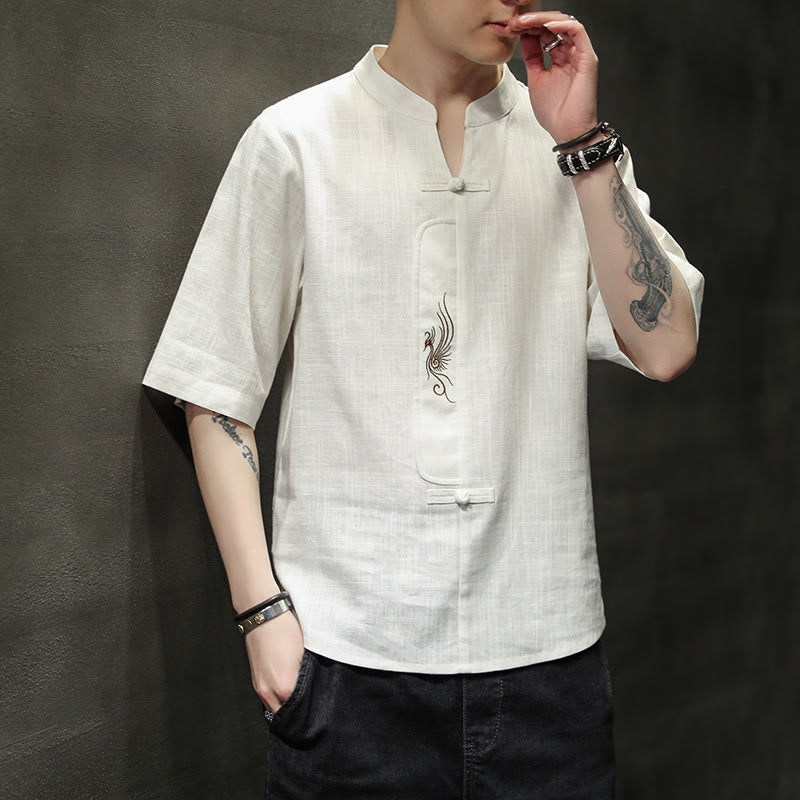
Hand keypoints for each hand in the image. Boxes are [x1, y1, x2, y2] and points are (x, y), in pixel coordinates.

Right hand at [244, 607, 304, 713]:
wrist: (264, 616)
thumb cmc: (285, 630)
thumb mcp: (304, 655)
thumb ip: (307, 678)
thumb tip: (311, 689)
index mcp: (285, 686)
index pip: (299, 711)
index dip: (309, 710)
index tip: (316, 708)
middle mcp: (268, 691)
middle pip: (285, 714)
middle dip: (296, 712)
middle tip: (308, 705)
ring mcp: (259, 686)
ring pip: (275, 707)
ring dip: (285, 705)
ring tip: (298, 695)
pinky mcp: (255, 680)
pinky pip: (267, 698)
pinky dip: (276, 697)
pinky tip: (286, 687)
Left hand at [505, 11, 598, 143]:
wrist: (566, 130)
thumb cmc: (554, 112)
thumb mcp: (536, 77)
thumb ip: (532, 56)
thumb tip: (524, 37)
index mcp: (560, 58)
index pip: (545, 33)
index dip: (528, 27)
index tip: (510, 28)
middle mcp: (571, 53)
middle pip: (553, 24)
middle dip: (532, 20)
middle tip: (515, 22)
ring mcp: (580, 54)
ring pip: (564, 23)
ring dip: (543, 20)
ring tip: (525, 22)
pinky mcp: (588, 58)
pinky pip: (577, 31)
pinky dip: (561, 25)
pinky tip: (545, 27)